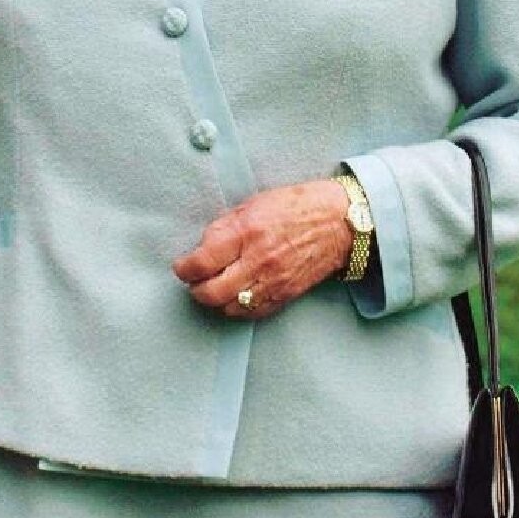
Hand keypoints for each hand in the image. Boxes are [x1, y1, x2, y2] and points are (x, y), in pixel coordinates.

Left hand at [172, 180, 352, 319]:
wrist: (337, 223)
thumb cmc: (295, 206)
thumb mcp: (252, 204)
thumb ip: (225, 227)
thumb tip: (202, 248)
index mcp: (247, 232)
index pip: (203, 262)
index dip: (185, 268)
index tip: (181, 267)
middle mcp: (259, 261)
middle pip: (212, 292)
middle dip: (195, 289)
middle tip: (193, 281)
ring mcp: (273, 282)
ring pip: (229, 307)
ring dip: (215, 301)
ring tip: (213, 287)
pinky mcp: (284, 296)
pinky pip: (252, 312)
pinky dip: (237, 308)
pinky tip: (234, 296)